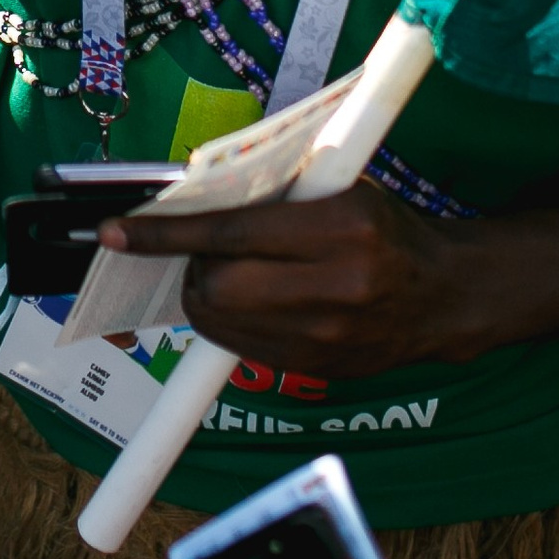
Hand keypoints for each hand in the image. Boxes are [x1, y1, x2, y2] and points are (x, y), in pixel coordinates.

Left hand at [104, 185, 489, 377]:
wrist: (443, 295)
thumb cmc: (384, 227)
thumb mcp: (338, 187)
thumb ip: (273, 193)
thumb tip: (193, 195)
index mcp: (339, 228)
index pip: (231, 232)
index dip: (167, 234)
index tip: (116, 233)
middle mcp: (335, 288)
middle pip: (218, 287)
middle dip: (194, 267)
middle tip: (206, 252)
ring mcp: (327, 338)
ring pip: (223, 323)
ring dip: (207, 296)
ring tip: (230, 274)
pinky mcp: (320, 371)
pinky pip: (245, 350)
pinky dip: (231, 324)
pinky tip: (252, 302)